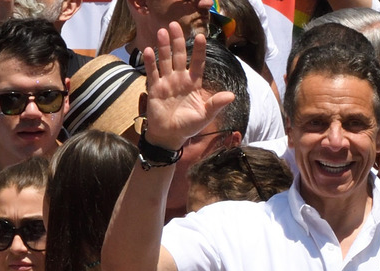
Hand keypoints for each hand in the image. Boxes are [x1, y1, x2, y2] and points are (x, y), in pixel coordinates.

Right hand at [143, 21, 234, 149]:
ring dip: (163, 47)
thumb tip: (231, 95)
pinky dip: (150, 62)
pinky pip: (152, 73)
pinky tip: (148, 50)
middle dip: (177, 41)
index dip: (198, 50)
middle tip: (175, 25)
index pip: (197, 63)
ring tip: (163, 32)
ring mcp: (166, 82)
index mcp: (193, 84)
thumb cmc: (189, 125)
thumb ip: (216, 104)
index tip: (201, 36)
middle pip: (178, 56)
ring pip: (165, 61)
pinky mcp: (155, 88)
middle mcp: (180, 79)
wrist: (170, 136)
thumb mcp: (205, 115)